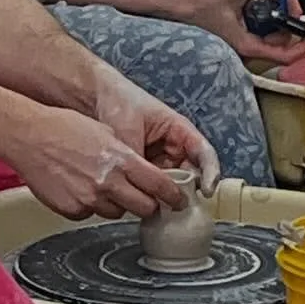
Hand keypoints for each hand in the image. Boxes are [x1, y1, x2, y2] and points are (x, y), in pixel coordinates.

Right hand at [8, 110, 193, 220]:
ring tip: (100, 185)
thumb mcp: (106, 134)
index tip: (178, 200)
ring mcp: (89, 199)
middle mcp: (108, 183)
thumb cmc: (63, 128)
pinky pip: (90, 214)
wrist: (28, 135)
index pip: (160, 186)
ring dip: (116, 204)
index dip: (173, 196)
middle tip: (144, 199)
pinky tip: (79, 188)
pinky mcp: (71, 210)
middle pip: (144, 208)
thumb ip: (127, 157)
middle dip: (148, 205)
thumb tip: (143, 174)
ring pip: (117, 213)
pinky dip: (89, 206)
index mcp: (121, 160)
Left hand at [92, 69, 221, 193]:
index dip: (210, 173)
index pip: (204, 153)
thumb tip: (141, 186)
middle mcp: (174, 146)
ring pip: (172, 183)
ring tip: (158, 206)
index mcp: (179, 130)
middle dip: (185, 191)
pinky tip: (143, 201)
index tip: (207, 191)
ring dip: (167, 195)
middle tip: (176, 206)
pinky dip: (151, 193)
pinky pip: (154, 184)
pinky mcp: (146, 168)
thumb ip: (137, 160)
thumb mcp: (129, 132)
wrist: (94, 97)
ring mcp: (160, 158)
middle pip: (191, 175)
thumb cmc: (117, 104)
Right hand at [173, 0, 304, 64]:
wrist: (173, 5)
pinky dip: (265, 19)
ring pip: (270, 37)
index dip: (302, 44)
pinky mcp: (233, 35)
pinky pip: (258, 31)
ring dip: (278, 19)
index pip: (285, 55)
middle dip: (290, 23)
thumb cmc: (194, 5)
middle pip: (281, 44)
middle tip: (289, 2)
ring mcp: (239, 42)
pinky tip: (260, 2)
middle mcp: (244, 48)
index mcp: (247, 45)